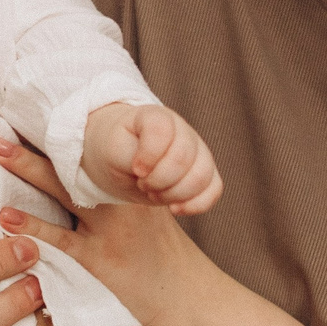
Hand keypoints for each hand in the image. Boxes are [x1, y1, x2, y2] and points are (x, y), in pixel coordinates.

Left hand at [0, 136, 212, 325]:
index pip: (88, 156)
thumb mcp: (146, 216)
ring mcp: (105, 230)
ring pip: (61, 191)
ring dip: (27, 170)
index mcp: (127, 189)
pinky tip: (6, 216)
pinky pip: (59, 240)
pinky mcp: (96, 260)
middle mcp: (117, 202)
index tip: (29, 117)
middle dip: (33, 147)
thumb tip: (81, 178)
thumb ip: (119, 195)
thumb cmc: (160, 257)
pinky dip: (31, 227)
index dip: (59, 137)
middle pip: (70, 165)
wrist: (186, 296)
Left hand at [80, 103, 222, 215]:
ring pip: (201, 176)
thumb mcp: (112, 150)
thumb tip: (146, 171)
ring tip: (155, 193)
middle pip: (183, 158)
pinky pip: (214, 189)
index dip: (149, 155)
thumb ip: (126, 154)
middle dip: (158, 180)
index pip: (162, 130)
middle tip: (142, 183)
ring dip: (174, 194)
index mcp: (157, 117)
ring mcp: (198, 150)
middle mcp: (183, 131)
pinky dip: (197, 204)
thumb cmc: (118, 150)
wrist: (124, 157)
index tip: (136, 169)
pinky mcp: (205, 172)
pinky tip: (175, 208)